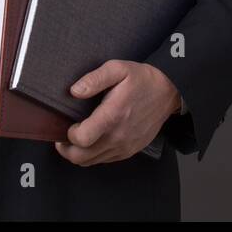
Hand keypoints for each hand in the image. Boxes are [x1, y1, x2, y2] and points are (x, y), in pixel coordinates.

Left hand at [55, 60, 179, 165]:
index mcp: (113, 115)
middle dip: (67, 150)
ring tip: (77, 138)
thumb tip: (74, 91)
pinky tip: (93, 141)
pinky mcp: (130, 150)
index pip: (82, 139)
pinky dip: (93, 155)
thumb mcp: (118, 69)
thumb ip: (94, 79)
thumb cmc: (142, 79)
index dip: (68, 135)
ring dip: (79, 154)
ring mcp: (125, 146)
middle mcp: (118, 136)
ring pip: (91, 162)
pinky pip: (104, 160)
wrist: (168, 92)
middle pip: (82, 157)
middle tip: (63, 137)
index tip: (68, 125)